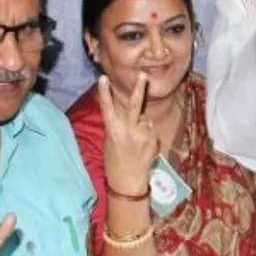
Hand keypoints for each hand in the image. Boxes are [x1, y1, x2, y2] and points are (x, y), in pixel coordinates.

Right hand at [98, 74, 158, 194]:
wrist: (127, 181)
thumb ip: (121, 126)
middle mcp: (128, 130)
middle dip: (139, 89)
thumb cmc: (116, 161)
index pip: (107, 107)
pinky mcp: (153, 139)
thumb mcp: (111, 141)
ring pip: (145, 119)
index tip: (103, 78)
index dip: (104, 92)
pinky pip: (150, 130)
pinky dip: (148, 134)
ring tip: (135, 143)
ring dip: (142, 125)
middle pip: (135, 105)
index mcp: (113, 130)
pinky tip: (142, 147)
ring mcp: (143, 134)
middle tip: (144, 75)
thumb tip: (135, 116)